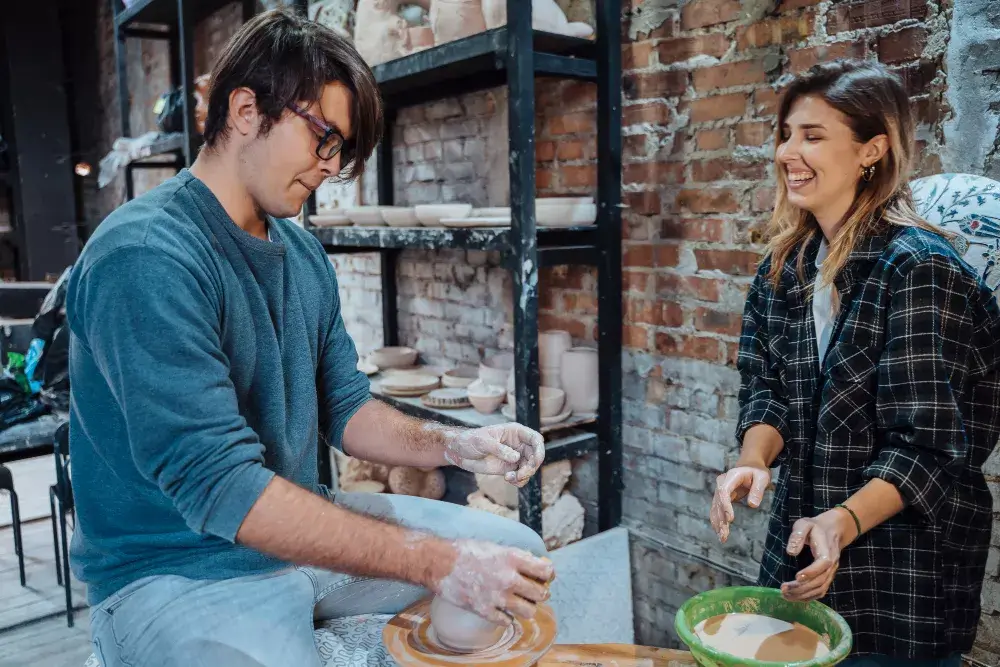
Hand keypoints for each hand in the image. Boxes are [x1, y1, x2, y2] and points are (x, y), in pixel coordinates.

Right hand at [429, 538, 554, 623]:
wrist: (439, 562)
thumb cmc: (466, 550)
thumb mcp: (496, 546)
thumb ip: (516, 557)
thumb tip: (535, 565)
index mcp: (513, 558)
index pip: (546, 571)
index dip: (548, 574)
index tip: (544, 575)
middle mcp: (508, 578)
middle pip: (541, 594)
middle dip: (540, 592)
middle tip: (534, 591)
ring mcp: (497, 597)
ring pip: (529, 611)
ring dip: (527, 606)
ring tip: (519, 601)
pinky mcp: (485, 611)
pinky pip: (507, 621)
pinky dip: (507, 617)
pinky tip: (501, 609)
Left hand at [441, 423, 544, 486]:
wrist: (460, 452)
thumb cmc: (470, 440)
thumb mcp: (482, 442)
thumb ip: (499, 449)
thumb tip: (516, 457)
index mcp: (515, 432)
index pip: (535, 439)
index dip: (540, 449)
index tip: (536, 461)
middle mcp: (518, 444)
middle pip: (535, 456)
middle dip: (530, 467)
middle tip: (519, 474)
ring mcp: (515, 457)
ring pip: (529, 468)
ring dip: (524, 476)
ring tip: (509, 478)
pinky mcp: (509, 468)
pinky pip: (521, 476)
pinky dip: (519, 481)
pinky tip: (508, 479)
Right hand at [710, 465, 769, 542]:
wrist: (750, 466)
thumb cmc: (757, 472)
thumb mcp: (762, 478)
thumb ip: (758, 490)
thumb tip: (753, 505)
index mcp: (731, 476)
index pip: (724, 491)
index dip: (725, 506)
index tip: (730, 520)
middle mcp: (721, 483)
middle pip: (718, 502)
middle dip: (720, 519)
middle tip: (724, 535)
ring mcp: (719, 490)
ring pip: (715, 508)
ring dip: (718, 523)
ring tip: (722, 538)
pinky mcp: (721, 497)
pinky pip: (717, 509)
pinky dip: (717, 521)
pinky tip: (719, 532)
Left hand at [780, 508, 855, 601]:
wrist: (832, 530)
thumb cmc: (815, 527)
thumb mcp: (804, 524)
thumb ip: (797, 536)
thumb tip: (790, 552)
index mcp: (827, 550)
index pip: (823, 564)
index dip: (811, 572)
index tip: (797, 577)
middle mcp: (832, 564)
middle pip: (820, 580)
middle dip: (802, 587)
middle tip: (784, 589)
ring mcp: (831, 572)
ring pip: (820, 588)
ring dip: (803, 595)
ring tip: (786, 595)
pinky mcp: (827, 577)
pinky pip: (820, 591)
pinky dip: (808, 597)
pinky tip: (795, 597)